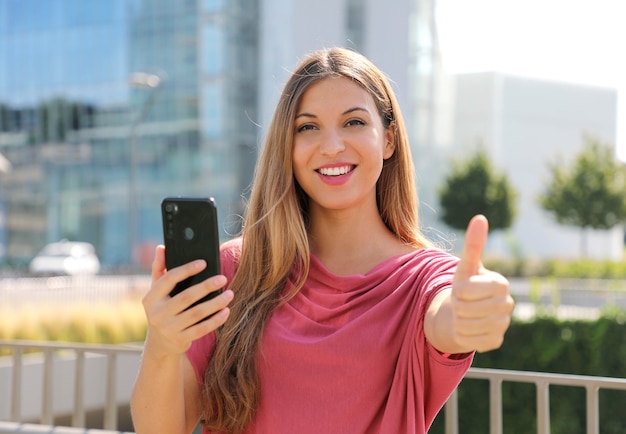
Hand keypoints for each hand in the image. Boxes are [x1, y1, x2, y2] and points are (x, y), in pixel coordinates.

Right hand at [141, 245, 233, 357]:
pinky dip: (215, 320)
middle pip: (186, 297)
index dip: (186, 270)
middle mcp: (158, 313)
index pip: (169, 279)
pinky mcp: (181, 339)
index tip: (204, 263)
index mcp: (151, 298)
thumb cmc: (162, 309)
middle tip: (223, 278)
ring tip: (230, 294)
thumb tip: (162, 247)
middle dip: (206, 287)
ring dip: (215, 303)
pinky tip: (226, 311)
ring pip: (197, 314)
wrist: (160, 344)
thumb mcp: (156, 292)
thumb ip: (159, 269)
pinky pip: (202, 329)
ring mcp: (169, 328)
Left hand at [451, 215, 513, 352]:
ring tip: (464, 314)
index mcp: (501, 284)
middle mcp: (507, 305)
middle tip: (462, 302)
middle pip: (464, 309)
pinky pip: (468, 340)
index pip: (466, 290)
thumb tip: (480, 217)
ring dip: (457, 320)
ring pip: (465, 325)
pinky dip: (462, 334)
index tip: (462, 288)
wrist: (465, 311)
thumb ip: (473, 244)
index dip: (458, 290)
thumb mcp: (466, 266)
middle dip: (456, 305)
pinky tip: (468, 328)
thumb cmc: (466, 285)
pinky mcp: (495, 341)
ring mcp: (503, 325)